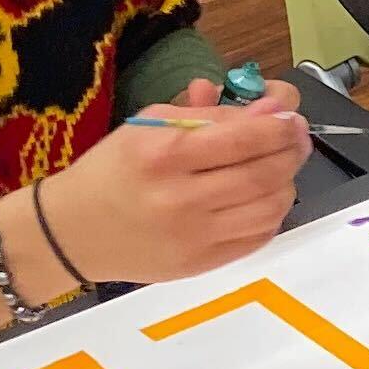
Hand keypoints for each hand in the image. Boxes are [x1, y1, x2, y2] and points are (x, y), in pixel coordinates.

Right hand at [39, 75, 313, 286]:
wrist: (73, 232)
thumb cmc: (114, 169)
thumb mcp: (149, 125)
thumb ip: (209, 113)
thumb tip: (269, 105)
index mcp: (164, 154)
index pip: (244, 137)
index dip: (280, 124)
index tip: (290, 115)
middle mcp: (181, 197)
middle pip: (265, 172)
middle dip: (292, 150)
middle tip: (296, 138)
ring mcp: (194, 236)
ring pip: (270, 207)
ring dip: (287, 182)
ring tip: (281, 167)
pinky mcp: (201, 264)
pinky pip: (258, 237)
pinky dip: (272, 213)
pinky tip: (263, 198)